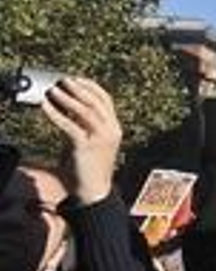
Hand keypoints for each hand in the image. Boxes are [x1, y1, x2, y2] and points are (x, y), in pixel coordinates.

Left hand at [41, 77, 122, 205]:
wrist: (93, 191)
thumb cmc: (88, 168)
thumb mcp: (88, 142)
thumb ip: (81, 126)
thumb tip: (65, 108)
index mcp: (114, 129)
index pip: (105, 100)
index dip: (91, 87)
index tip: (76, 79)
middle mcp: (111, 130)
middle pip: (96, 101)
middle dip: (79, 88)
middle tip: (63, 80)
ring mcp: (100, 138)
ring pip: (85, 110)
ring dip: (67, 97)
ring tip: (54, 90)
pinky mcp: (86, 146)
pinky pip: (69, 125)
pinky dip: (56, 114)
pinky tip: (46, 107)